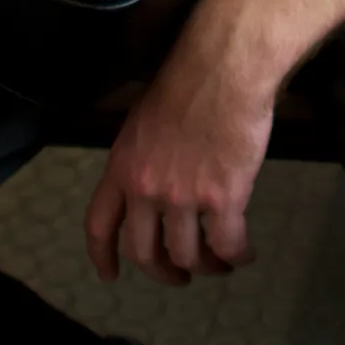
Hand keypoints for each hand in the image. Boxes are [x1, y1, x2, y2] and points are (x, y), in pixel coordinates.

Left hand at [85, 4, 281, 285]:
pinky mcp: (223, 199)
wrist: (224, 68)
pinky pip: (227, 244)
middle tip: (178, 276)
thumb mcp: (143, 121)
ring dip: (204, 267)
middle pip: (144, 252)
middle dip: (162, 272)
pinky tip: (245, 253)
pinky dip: (236, 255)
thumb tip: (155, 176)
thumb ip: (142, 157)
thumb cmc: (188, 79)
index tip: (110, 274)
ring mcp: (183, 198)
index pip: (100, 225)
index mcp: (122, 167)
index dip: (103, 256)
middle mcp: (146, 189)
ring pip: (187, 256)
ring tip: (219, 263)